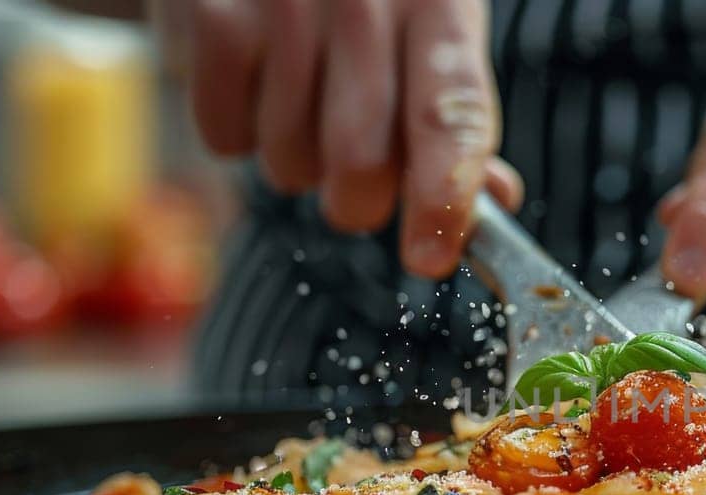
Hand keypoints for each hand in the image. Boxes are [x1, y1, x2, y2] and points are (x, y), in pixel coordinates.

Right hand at [167, 0, 522, 278]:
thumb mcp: (424, 25)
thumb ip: (455, 115)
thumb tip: (497, 200)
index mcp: (436, 1)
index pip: (452, 113)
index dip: (444, 194)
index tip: (431, 257)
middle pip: (361, 165)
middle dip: (358, 201)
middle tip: (355, 176)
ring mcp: (281, 5)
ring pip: (290, 165)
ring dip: (296, 159)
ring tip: (296, 95)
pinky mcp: (209, 16)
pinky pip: (226, 139)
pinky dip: (236, 129)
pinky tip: (250, 75)